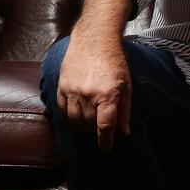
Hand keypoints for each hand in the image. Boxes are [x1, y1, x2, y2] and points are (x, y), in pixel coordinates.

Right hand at [56, 26, 131, 151]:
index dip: (105, 141)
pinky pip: (62, 109)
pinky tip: (77, 116)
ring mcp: (73, 90)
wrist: (94, 40)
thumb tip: (123, 133)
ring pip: (74, 120)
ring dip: (82, 127)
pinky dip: (69, 117)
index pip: (105, 126)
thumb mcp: (127, 85)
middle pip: (89, 124)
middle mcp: (89, 94)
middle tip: (101, 131)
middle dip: (95, 132)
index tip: (106, 149)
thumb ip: (125, 110)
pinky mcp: (62, 86)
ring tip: (89, 125)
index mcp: (108, 94)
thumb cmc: (114, 62)